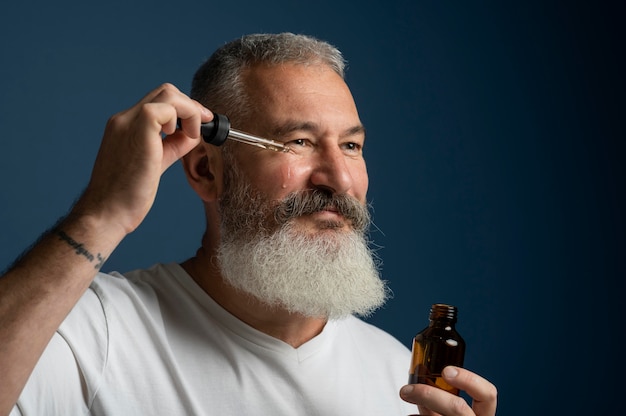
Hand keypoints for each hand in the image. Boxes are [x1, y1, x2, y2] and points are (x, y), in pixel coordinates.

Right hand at [74, 83, 211, 235]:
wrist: (107, 212)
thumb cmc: (127, 195)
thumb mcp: (155, 163)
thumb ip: (172, 146)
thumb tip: (192, 135)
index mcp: (125, 126)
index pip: (159, 102)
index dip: (184, 110)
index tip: (198, 125)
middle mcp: (124, 119)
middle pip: (165, 91)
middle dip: (191, 105)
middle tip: (204, 124)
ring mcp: (128, 122)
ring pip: (168, 93)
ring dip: (190, 110)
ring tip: (193, 135)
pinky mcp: (139, 129)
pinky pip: (167, 108)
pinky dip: (184, 118)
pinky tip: (183, 137)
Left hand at [400, 366, 496, 415]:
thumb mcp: (447, 410)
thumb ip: (440, 396)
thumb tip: (420, 372)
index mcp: (482, 414)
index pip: (487, 395)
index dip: (469, 380)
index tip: (446, 371)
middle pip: (459, 408)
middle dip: (431, 395)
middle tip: (409, 388)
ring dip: (420, 402)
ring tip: (405, 394)